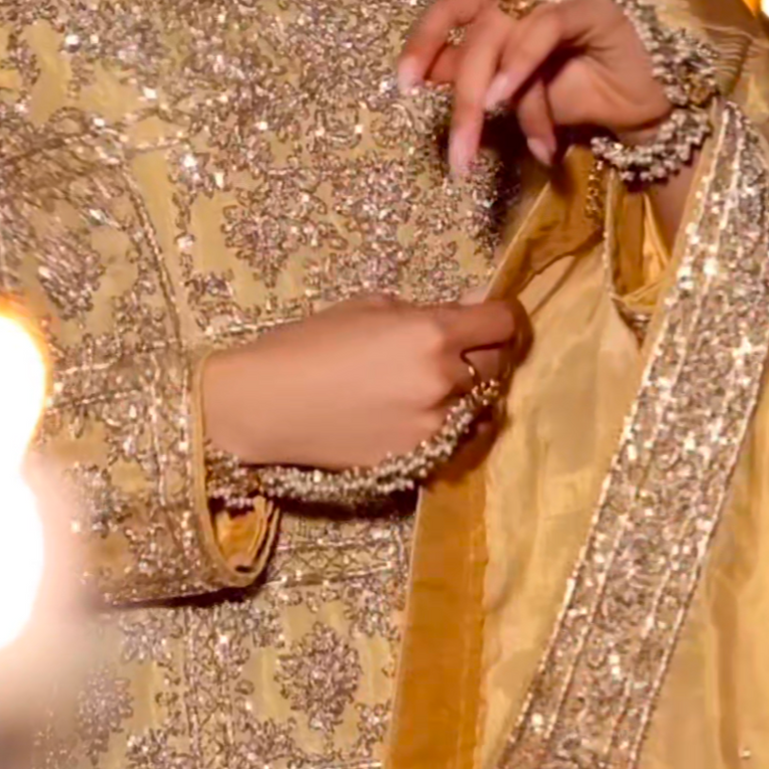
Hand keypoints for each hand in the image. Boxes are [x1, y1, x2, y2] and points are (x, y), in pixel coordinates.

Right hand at [201, 295, 516, 468]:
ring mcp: (435, 428)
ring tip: (436, 385)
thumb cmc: (307, 344)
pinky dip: (450, 425)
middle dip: (483, 352)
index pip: (503, 323)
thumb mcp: (368, 307)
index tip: (488, 315)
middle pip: (498, 364)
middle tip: (458, 347)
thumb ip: (423, 312)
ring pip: (482, 408)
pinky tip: (419, 414)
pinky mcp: (421, 461)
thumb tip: (465, 310)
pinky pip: (458, 440)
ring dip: (469, 393)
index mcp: (432, 334)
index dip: (500, 315)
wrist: (264, 406)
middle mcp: (444, 382)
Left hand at [398, 0, 672, 175]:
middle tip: (456, 150)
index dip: (424, 39)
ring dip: (491, 92)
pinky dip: (521, 63)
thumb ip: (470, 73)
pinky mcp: (594, 3)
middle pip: (476, 25)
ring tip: (486, 141)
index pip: (453, 4)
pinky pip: (545, 25)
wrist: (638, 110)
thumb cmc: (573, 92)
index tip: (404, 84)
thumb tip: (424, 72)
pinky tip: (505, 98)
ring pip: (505, 28)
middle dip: (461, 94)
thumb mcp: (509, 89)